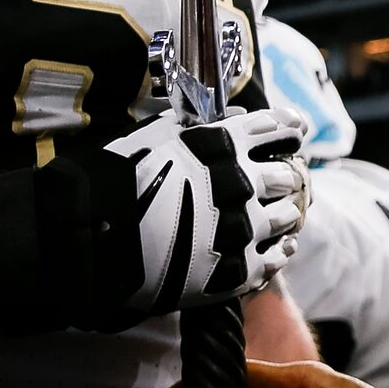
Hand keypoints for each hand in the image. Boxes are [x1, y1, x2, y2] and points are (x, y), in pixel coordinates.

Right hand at [108, 107, 307, 313]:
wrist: (93, 241)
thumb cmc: (117, 181)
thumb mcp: (154, 136)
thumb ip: (199, 125)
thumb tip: (236, 117)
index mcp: (223, 146)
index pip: (276, 128)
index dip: (289, 129)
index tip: (295, 133)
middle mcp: (240, 185)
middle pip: (286, 178)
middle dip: (283, 178)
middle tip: (278, 182)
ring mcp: (241, 230)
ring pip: (286, 217)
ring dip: (282, 214)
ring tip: (274, 216)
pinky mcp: (235, 270)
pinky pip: (273, 261)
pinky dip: (279, 253)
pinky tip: (279, 249)